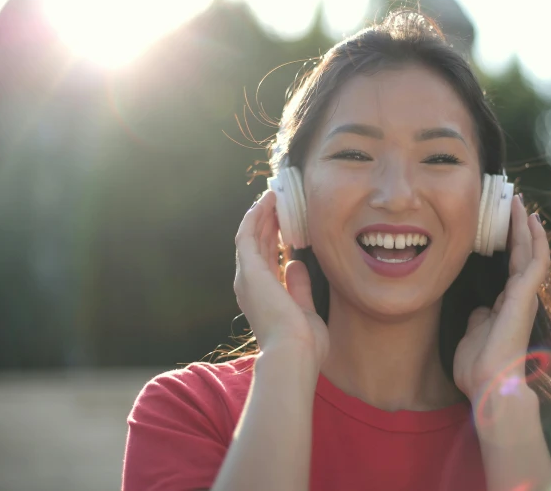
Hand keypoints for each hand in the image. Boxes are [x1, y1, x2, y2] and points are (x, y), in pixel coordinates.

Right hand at [234, 190, 329, 363]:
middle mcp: (250, 285)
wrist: (293, 353)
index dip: (274, 237)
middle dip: (268, 221)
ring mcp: (247, 277)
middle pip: (258, 244)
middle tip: (279, 201)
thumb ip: (298, 287)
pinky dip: (255, 218)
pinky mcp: (249, 270)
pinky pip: (248, 235)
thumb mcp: (304, 309)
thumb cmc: (302, 343)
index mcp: (262, 296)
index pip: (267, 259)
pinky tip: (264, 203)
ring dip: (260, 214)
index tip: (286, 221)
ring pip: (251, 236)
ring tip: (273, 196)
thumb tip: (295, 265)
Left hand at [453, 194, 550, 404]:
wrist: (489, 384)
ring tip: (519, 203)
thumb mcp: (474, 333)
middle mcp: (518, 297)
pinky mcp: (525, 295)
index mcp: (505, 305)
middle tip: (513, 203)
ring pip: (529, 252)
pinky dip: (535, 239)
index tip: (502, 223)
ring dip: (525, 227)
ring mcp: (524, 295)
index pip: (509, 266)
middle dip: (518, 228)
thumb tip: (480, 308)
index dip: (508, 244)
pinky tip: (530, 220)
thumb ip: (480, 317)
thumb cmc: (479, 366)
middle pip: (521, 254)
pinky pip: (534, 261)